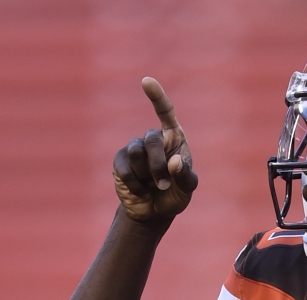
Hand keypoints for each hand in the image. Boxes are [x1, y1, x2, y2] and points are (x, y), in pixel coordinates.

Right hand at [113, 77, 198, 222]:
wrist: (154, 212)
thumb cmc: (174, 195)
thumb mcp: (187, 189)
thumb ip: (185, 176)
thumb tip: (175, 161)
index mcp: (174, 138)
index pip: (165, 112)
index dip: (156, 96)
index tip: (146, 81)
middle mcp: (153, 138)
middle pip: (151, 140)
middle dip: (158, 166)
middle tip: (163, 185)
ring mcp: (134, 148)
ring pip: (136, 153)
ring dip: (147, 176)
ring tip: (152, 187)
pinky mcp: (120, 160)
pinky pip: (125, 168)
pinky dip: (136, 185)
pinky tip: (141, 191)